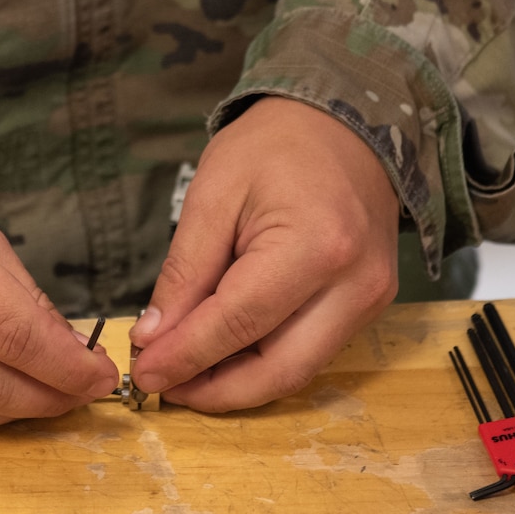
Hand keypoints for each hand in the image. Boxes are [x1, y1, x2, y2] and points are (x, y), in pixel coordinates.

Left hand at [128, 97, 400, 411]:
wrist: (343, 122)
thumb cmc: (275, 146)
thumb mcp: (213, 194)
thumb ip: (185, 272)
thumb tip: (155, 337)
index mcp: (315, 247)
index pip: (238, 324)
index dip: (186, 357)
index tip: (143, 375)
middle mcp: (354, 285)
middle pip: (278, 370)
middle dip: (214, 390)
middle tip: (164, 386)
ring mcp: (371, 300)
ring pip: (298, 372)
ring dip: (238, 383)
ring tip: (186, 372)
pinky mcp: (370, 305)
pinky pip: (313, 352)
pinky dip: (264, 361)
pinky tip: (225, 352)